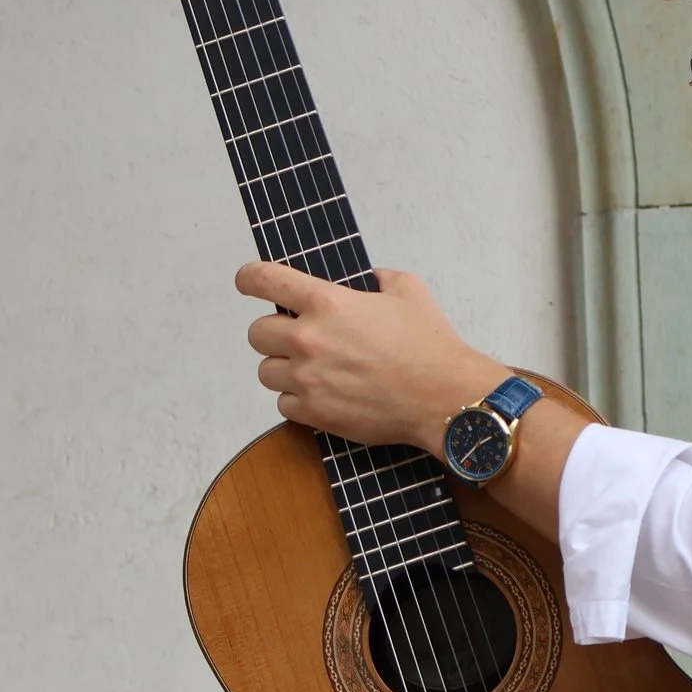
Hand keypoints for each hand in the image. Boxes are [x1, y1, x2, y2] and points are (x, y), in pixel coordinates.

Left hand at [237, 260, 503, 454]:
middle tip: (298, 339)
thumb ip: (380, 279)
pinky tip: (322, 395)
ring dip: (284, 369)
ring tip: (313, 371)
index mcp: (326, 301)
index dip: (248, 279)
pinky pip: (283, 405)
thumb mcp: (409, 291)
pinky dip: (298, 401)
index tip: (247, 282)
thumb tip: (370, 280)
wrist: (444, 397)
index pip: (263, 280)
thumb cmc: (430, 346)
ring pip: (265, 372)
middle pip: (256, 333)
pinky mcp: (315, 412)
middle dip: (274, 334)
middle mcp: (308, 338)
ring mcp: (308, 378)